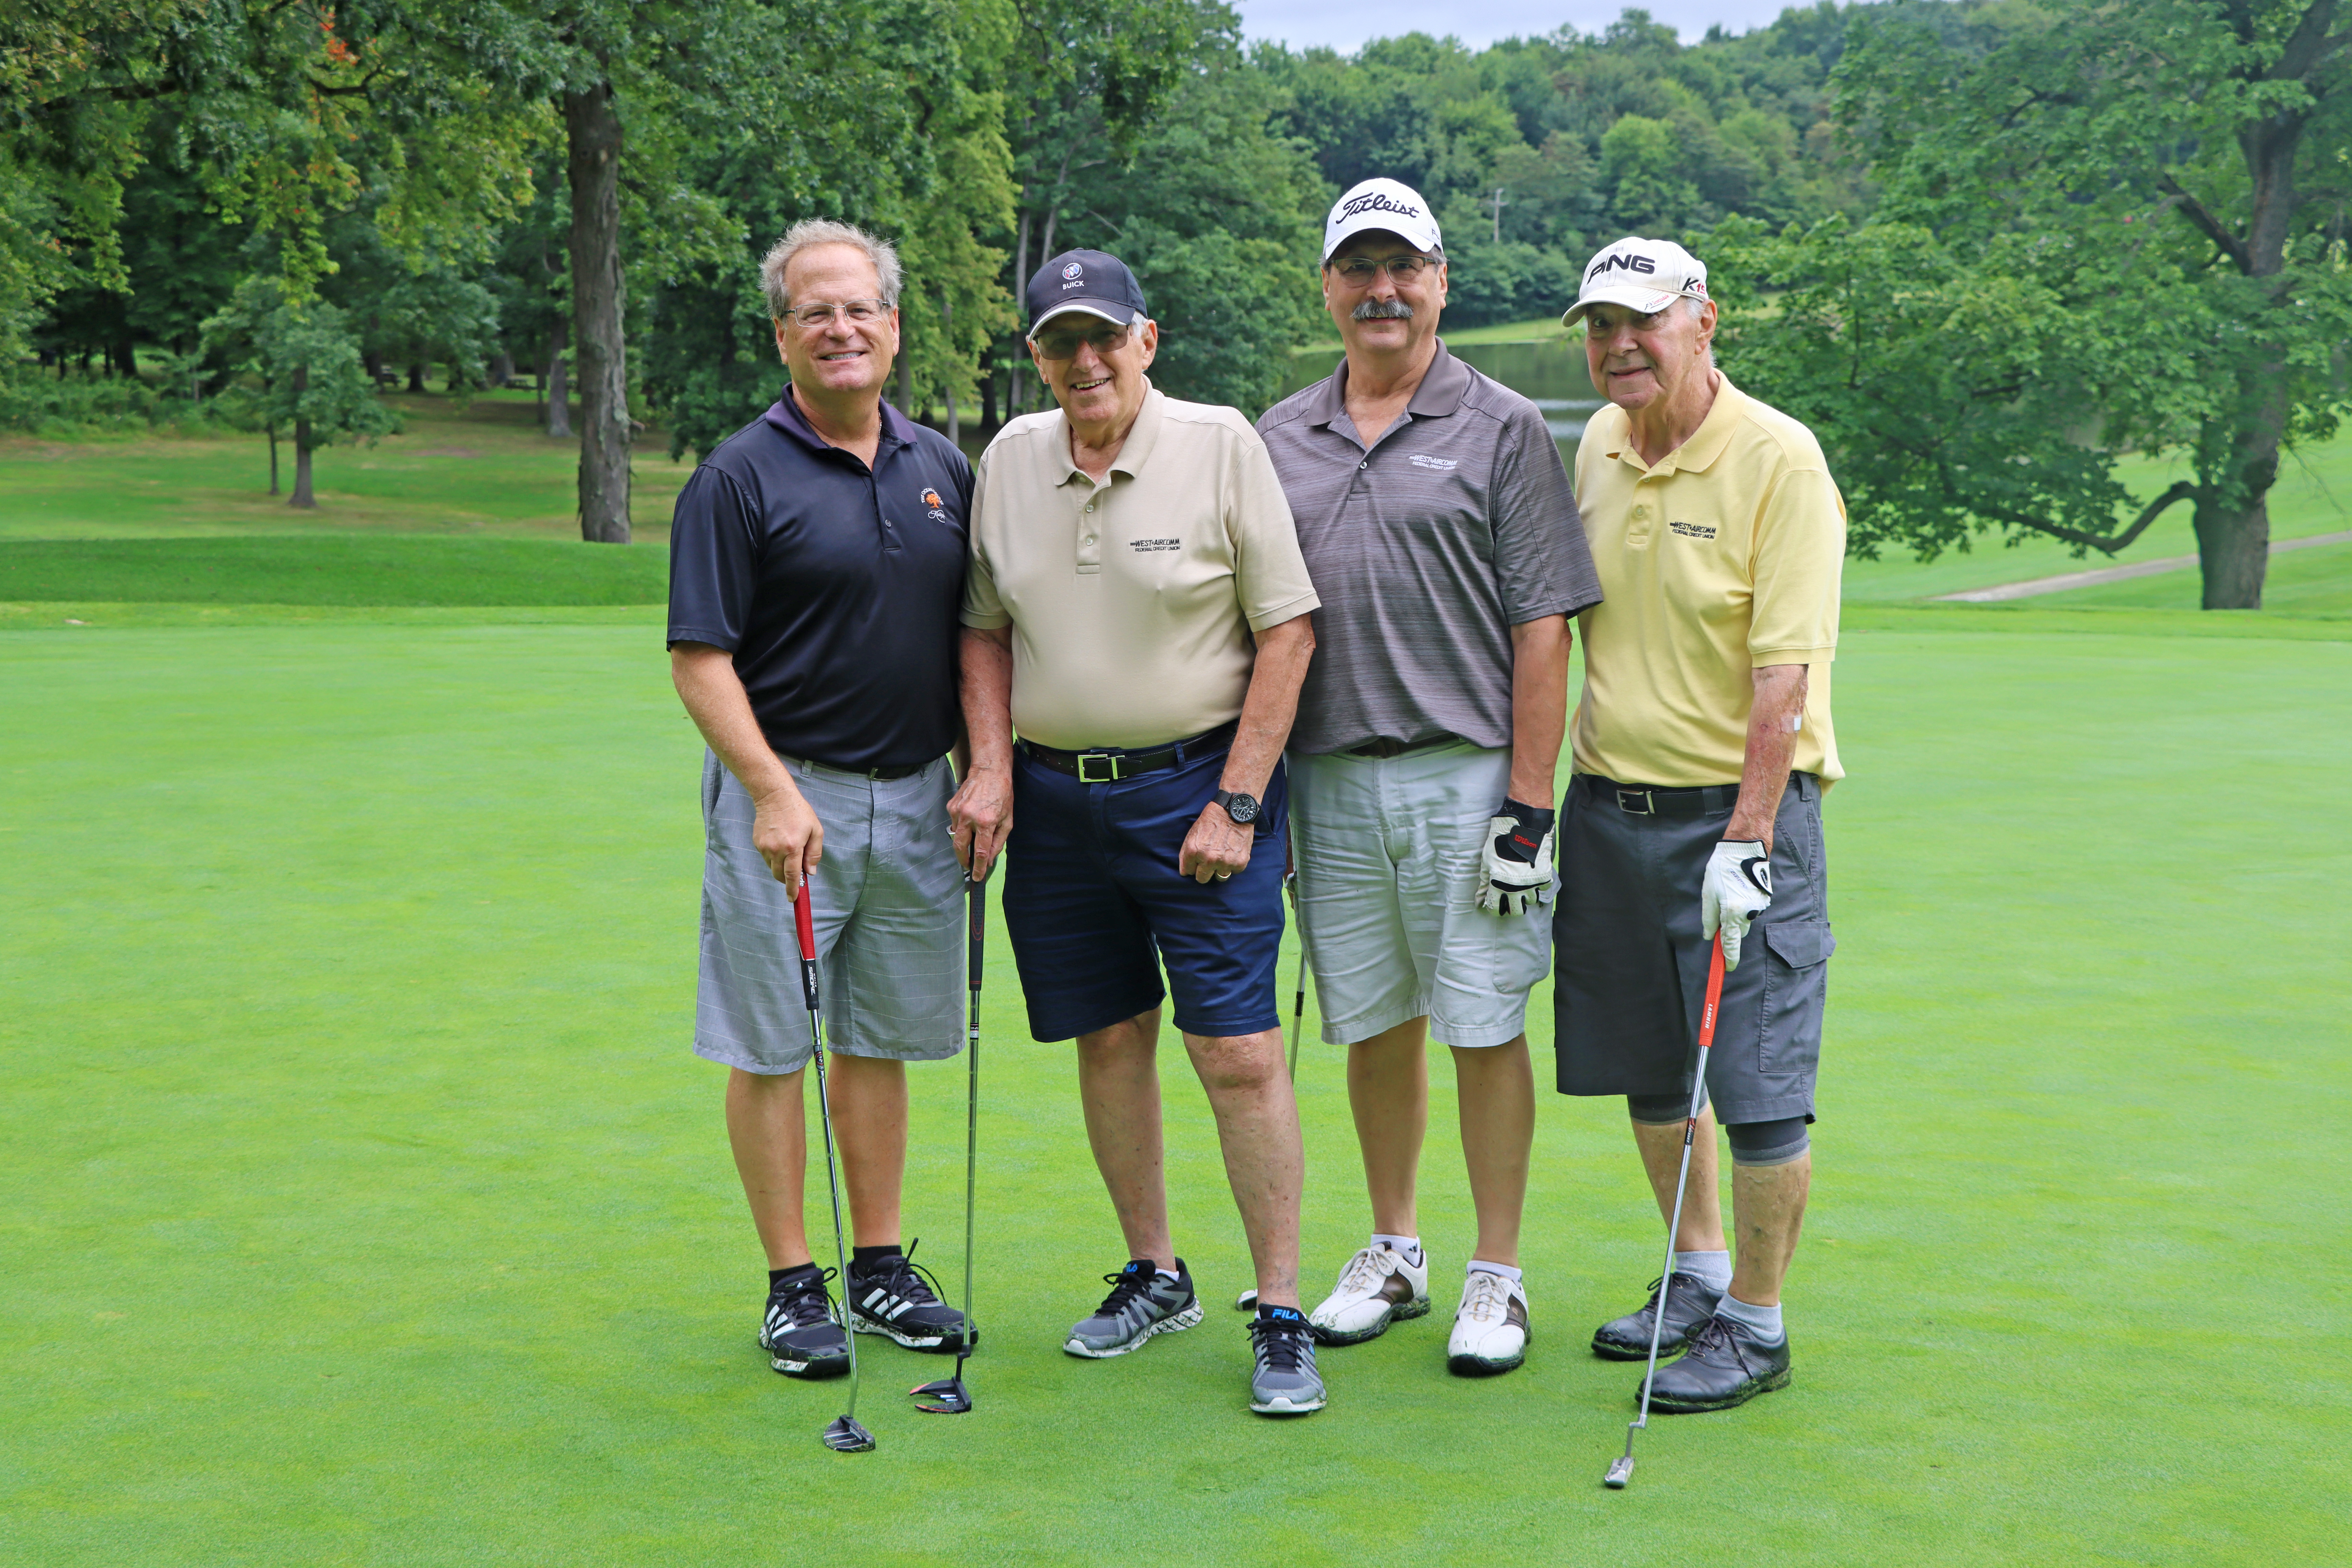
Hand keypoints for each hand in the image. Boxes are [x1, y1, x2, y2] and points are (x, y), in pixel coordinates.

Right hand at [750, 780, 823, 895]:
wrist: (774, 797)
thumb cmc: (799, 812)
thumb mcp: (815, 830)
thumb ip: (814, 853)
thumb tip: (810, 872)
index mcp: (793, 847)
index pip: (792, 875)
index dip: (793, 889)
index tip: (793, 899)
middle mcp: (776, 849)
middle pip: (780, 875)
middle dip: (788, 880)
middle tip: (796, 874)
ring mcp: (765, 847)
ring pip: (772, 867)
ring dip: (781, 867)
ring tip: (789, 850)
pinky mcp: (757, 843)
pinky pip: (766, 858)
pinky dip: (774, 857)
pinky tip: (780, 843)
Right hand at [948, 764, 1012, 880]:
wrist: (989, 771)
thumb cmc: (1002, 794)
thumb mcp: (1007, 821)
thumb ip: (998, 842)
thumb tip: (990, 860)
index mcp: (986, 822)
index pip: (981, 852)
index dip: (978, 868)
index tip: (976, 877)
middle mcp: (969, 817)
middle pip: (961, 848)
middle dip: (964, 860)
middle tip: (968, 865)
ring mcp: (958, 811)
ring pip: (957, 836)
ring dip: (964, 841)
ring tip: (974, 834)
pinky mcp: (951, 806)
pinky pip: (954, 823)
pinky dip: (961, 827)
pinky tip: (970, 819)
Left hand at [1180, 802, 1252, 884]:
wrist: (1233, 811)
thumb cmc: (1211, 821)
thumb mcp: (1192, 834)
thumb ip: (1185, 854)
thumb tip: (1185, 872)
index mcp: (1193, 851)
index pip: (1188, 872)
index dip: (1193, 866)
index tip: (1197, 860)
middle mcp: (1208, 859)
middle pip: (1202, 879)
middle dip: (1204, 871)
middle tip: (1210, 860)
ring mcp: (1225, 862)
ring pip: (1219, 877)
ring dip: (1220, 868)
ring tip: (1223, 854)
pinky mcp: (1239, 862)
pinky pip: (1233, 871)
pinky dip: (1233, 864)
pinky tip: (1232, 851)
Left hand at [1476, 799, 1555, 915]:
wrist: (1520, 827)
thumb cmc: (1499, 842)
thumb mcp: (1487, 862)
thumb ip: (1484, 883)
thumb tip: (1479, 900)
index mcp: (1498, 885)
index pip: (1495, 908)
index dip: (1494, 909)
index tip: (1494, 905)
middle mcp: (1516, 888)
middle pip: (1516, 911)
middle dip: (1511, 908)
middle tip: (1509, 901)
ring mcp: (1532, 883)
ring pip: (1531, 901)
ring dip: (1526, 896)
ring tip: (1521, 886)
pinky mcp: (1544, 875)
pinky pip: (1543, 888)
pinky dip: (1539, 885)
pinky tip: (1533, 877)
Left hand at [1701, 839, 1771, 968]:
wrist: (1744, 848)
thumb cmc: (1722, 869)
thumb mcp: (1708, 893)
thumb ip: (1709, 917)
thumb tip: (1709, 936)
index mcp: (1732, 912)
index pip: (1730, 943)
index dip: (1729, 957)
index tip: (1728, 968)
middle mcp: (1749, 912)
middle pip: (1738, 932)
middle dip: (1729, 929)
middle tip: (1720, 912)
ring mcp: (1759, 906)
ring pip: (1745, 921)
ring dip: (1736, 916)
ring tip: (1728, 894)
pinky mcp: (1764, 899)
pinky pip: (1752, 910)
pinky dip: (1744, 905)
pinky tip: (1738, 889)